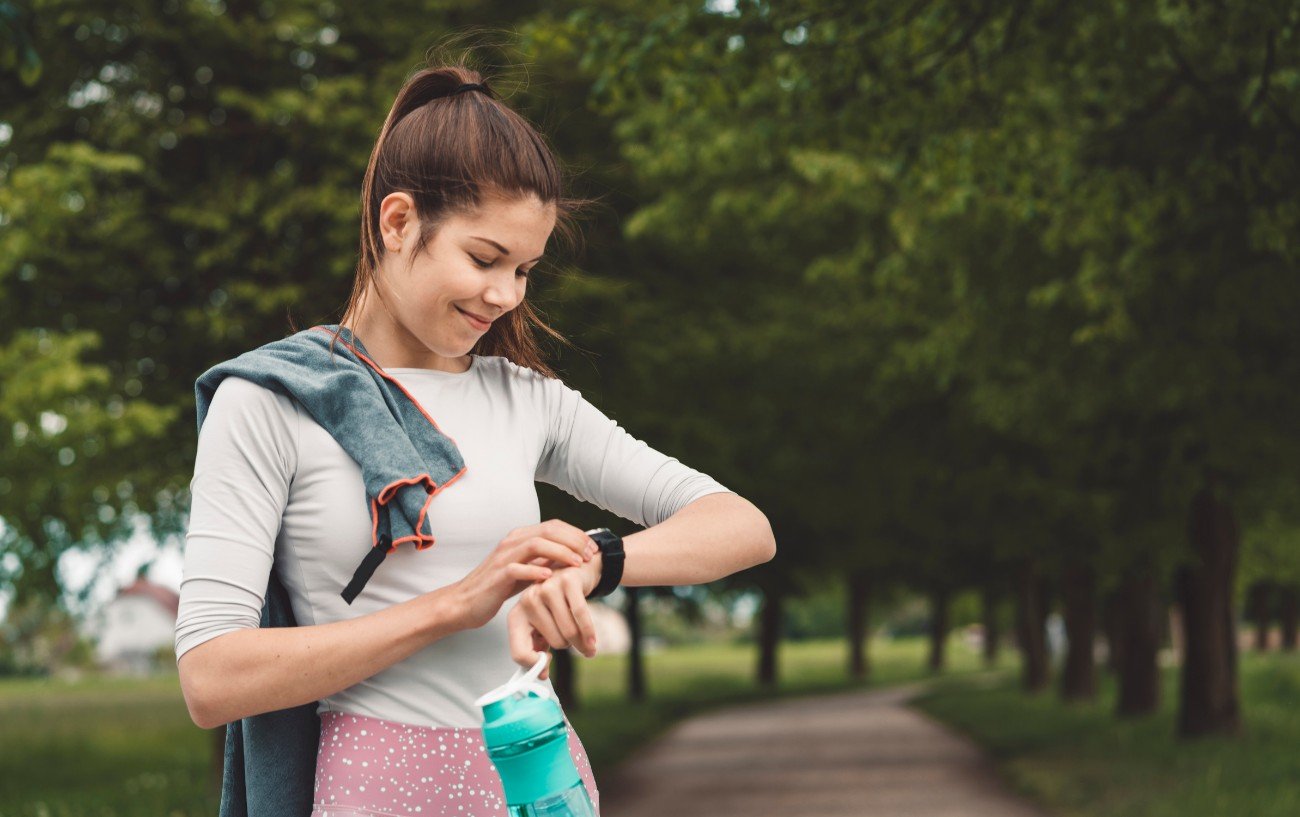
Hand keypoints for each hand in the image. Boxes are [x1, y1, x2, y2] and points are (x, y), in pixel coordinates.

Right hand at [451, 519, 598, 630]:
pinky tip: (550, 577)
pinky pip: (519, 568)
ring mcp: (504, 557)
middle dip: (574, 541)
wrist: (465, 602)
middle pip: (549, 530)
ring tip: (577, 564)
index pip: (554, 525)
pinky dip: (536, 571)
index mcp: (520, 537)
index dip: (576, 535)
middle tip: (590, 555)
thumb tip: (572, 556)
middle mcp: (512, 542)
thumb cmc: (497, 587)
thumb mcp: (525, 569)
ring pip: (537, 544)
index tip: (592, 549)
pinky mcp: (498, 575)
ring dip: (561, 552)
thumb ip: (544, 560)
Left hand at [508, 552, 602, 679]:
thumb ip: (540, 650)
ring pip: (568, 631)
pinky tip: (593, 642)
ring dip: (581, 642)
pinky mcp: (567, 581)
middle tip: (573, 642)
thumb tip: (542, 675)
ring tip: (585, 643)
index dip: (535, 665)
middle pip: (554, 643)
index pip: (520, 652)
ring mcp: (547, 588)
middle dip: (568, 646)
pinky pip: (582, 616)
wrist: (573, 572)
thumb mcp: (543, 626)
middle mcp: (528, 600)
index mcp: (517, 616)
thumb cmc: (556, 604)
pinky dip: (590, 633)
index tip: (547, 666)